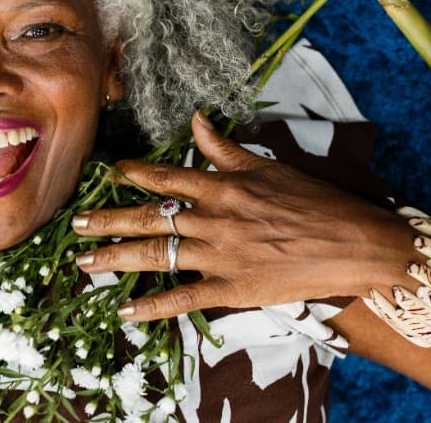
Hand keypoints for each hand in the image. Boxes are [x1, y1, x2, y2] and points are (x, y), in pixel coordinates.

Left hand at [72, 112, 414, 320]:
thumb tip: (197, 118)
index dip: (134, 174)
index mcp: (222, 186)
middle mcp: (213, 219)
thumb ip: (225, 147)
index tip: (109, 172)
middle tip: (76, 224)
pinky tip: (124, 311)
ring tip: (84, 262)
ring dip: (115, 259)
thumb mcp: (267, 166)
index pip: (166, 177)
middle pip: (148, 218)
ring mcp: (219, 256)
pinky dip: (151, 307)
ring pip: (155, 256)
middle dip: (108, 220)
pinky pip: (182, 299)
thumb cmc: (315, 202)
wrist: (354, 243)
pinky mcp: (231, 290)